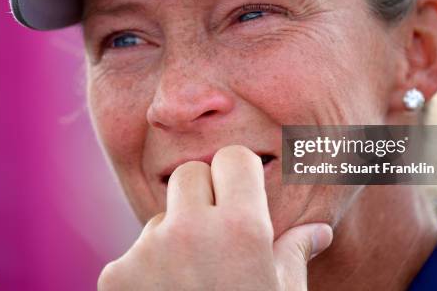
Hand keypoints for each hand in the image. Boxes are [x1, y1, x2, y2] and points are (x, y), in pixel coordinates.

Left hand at [98, 145, 332, 289]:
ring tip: (192, 283)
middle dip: (203, 195)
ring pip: (161, 217)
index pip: (232, 158)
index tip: (240, 194)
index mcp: (242, 230)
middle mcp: (191, 232)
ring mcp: (147, 252)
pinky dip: (147, 271)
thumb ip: (296, 252)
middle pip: (189, 175)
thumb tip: (321, 230)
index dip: (238, 175)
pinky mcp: (115, 275)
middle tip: (215, 234)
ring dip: (174, 237)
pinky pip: (135, 253)